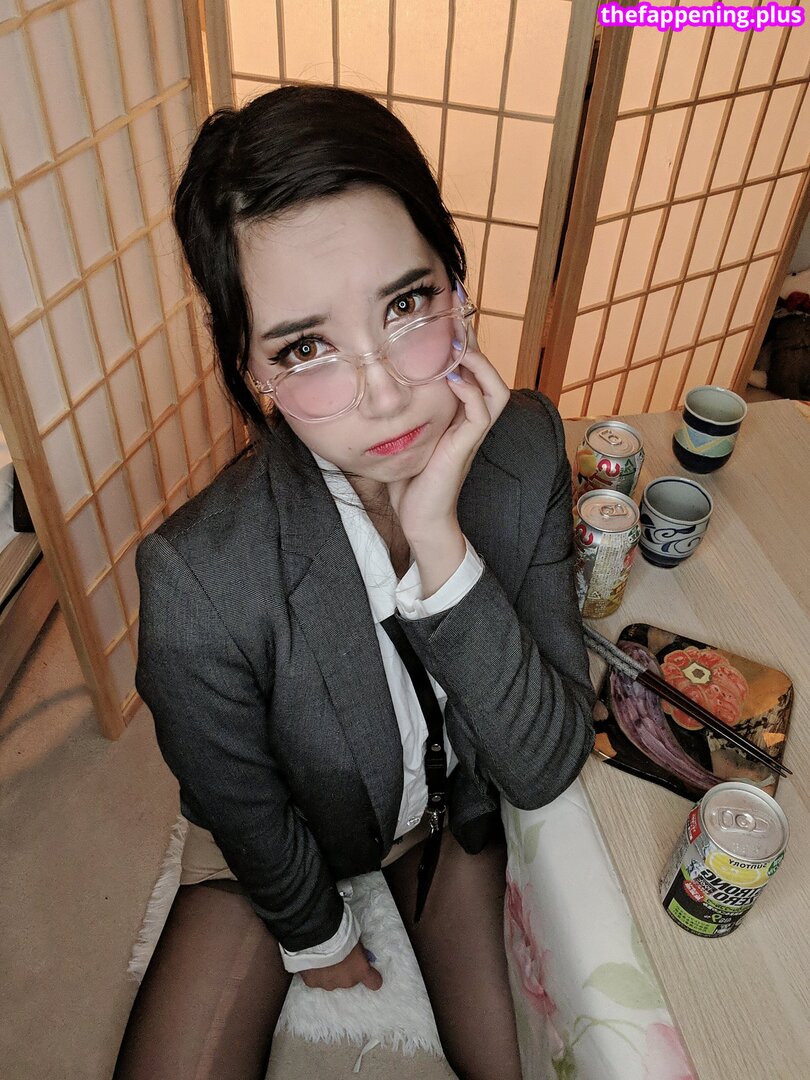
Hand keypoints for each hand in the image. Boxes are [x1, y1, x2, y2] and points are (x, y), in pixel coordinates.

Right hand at [299, 941, 382, 991]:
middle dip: (344, 970)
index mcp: (360, 970)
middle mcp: (346, 981)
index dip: (371, 977)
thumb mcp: (356, 939)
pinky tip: (311, 960)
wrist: (317, 934)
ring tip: (321, 957)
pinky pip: (315, 978)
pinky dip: (314, 971)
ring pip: (331, 980)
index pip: (374, 982)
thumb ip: (359, 952)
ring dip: (328, 972)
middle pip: (348, 979)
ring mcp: (328, 984)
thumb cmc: (341, 932)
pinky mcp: (311, 982)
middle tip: (337, 955)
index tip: (368, 972)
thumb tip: (359, 955)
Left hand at [387, 325, 509, 542]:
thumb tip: (374, 387)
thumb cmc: (410, 481)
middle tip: (455, 327)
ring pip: (495, 390)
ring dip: (479, 366)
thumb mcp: (404, 438)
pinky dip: (469, 391)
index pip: (473, 376)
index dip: (465, 349)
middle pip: (491, 376)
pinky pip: (481, 412)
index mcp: (459, 418)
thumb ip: (401, 414)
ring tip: (458, 348)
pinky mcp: (466, 447)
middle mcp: (470, 423)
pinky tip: (451, 379)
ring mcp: (471, 435)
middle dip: (476, 349)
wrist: (418, 518)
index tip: (446, 325)